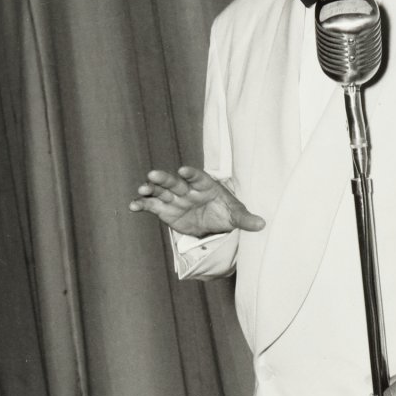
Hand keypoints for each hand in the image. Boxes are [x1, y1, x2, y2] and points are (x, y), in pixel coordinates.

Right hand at [130, 165, 265, 239]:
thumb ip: (246, 219)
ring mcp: (174, 198)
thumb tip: (263, 225)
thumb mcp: (236, 215)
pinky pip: (152, 205)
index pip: (197, 177)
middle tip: (152, 175)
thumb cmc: (225, 212)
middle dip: (164, 179)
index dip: (190, 173)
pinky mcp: (165, 210)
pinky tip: (132, 206)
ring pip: (160, 191)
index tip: (183, 170)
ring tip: (141, 190)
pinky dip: (142, 205)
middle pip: (174, 182)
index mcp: (205, 185)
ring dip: (150, 189)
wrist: (214, 222)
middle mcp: (187, 189)